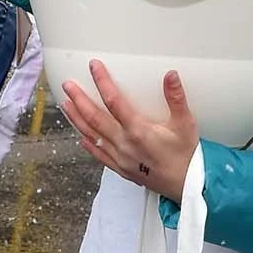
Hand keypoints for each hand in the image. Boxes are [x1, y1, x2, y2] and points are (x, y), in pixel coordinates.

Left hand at [62, 59, 198, 199]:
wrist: (186, 185)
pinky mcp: (121, 168)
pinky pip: (99, 154)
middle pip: (95, 118)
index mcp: (138, 130)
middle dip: (79, 99)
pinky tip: (81, 136)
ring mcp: (120, 157)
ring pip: (92, 136)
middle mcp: (124, 144)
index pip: (114, 101)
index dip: (102, 81)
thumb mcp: (185, 124)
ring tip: (66, 104)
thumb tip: (171, 75)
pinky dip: (88, 144)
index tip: (94, 67)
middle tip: (68, 84)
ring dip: (77, 119)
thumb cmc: (185, 155)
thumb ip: (176, 98)